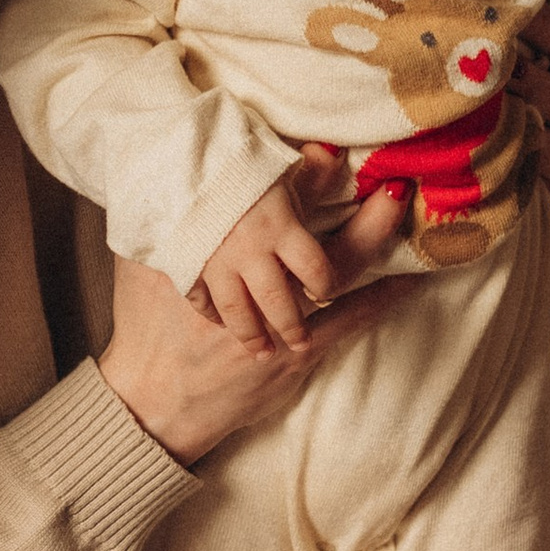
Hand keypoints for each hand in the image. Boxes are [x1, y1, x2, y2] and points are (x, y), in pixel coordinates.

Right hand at [100, 192, 410, 467]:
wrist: (151, 398)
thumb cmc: (146, 328)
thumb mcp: (144, 264)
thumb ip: (162, 226)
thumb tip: (173, 182)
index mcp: (216, 249)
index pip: (269, 204)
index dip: (306, 177)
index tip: (333, 152)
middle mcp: (251, 280)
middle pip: (316, 236)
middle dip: (358, 215)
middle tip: (391, 189)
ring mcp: (277, 319)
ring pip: (334, 275)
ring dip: (369, 246)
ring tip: (399, 218)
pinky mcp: (295, 354)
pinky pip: (347, 320)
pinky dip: (378, 299)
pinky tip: (405, 282)